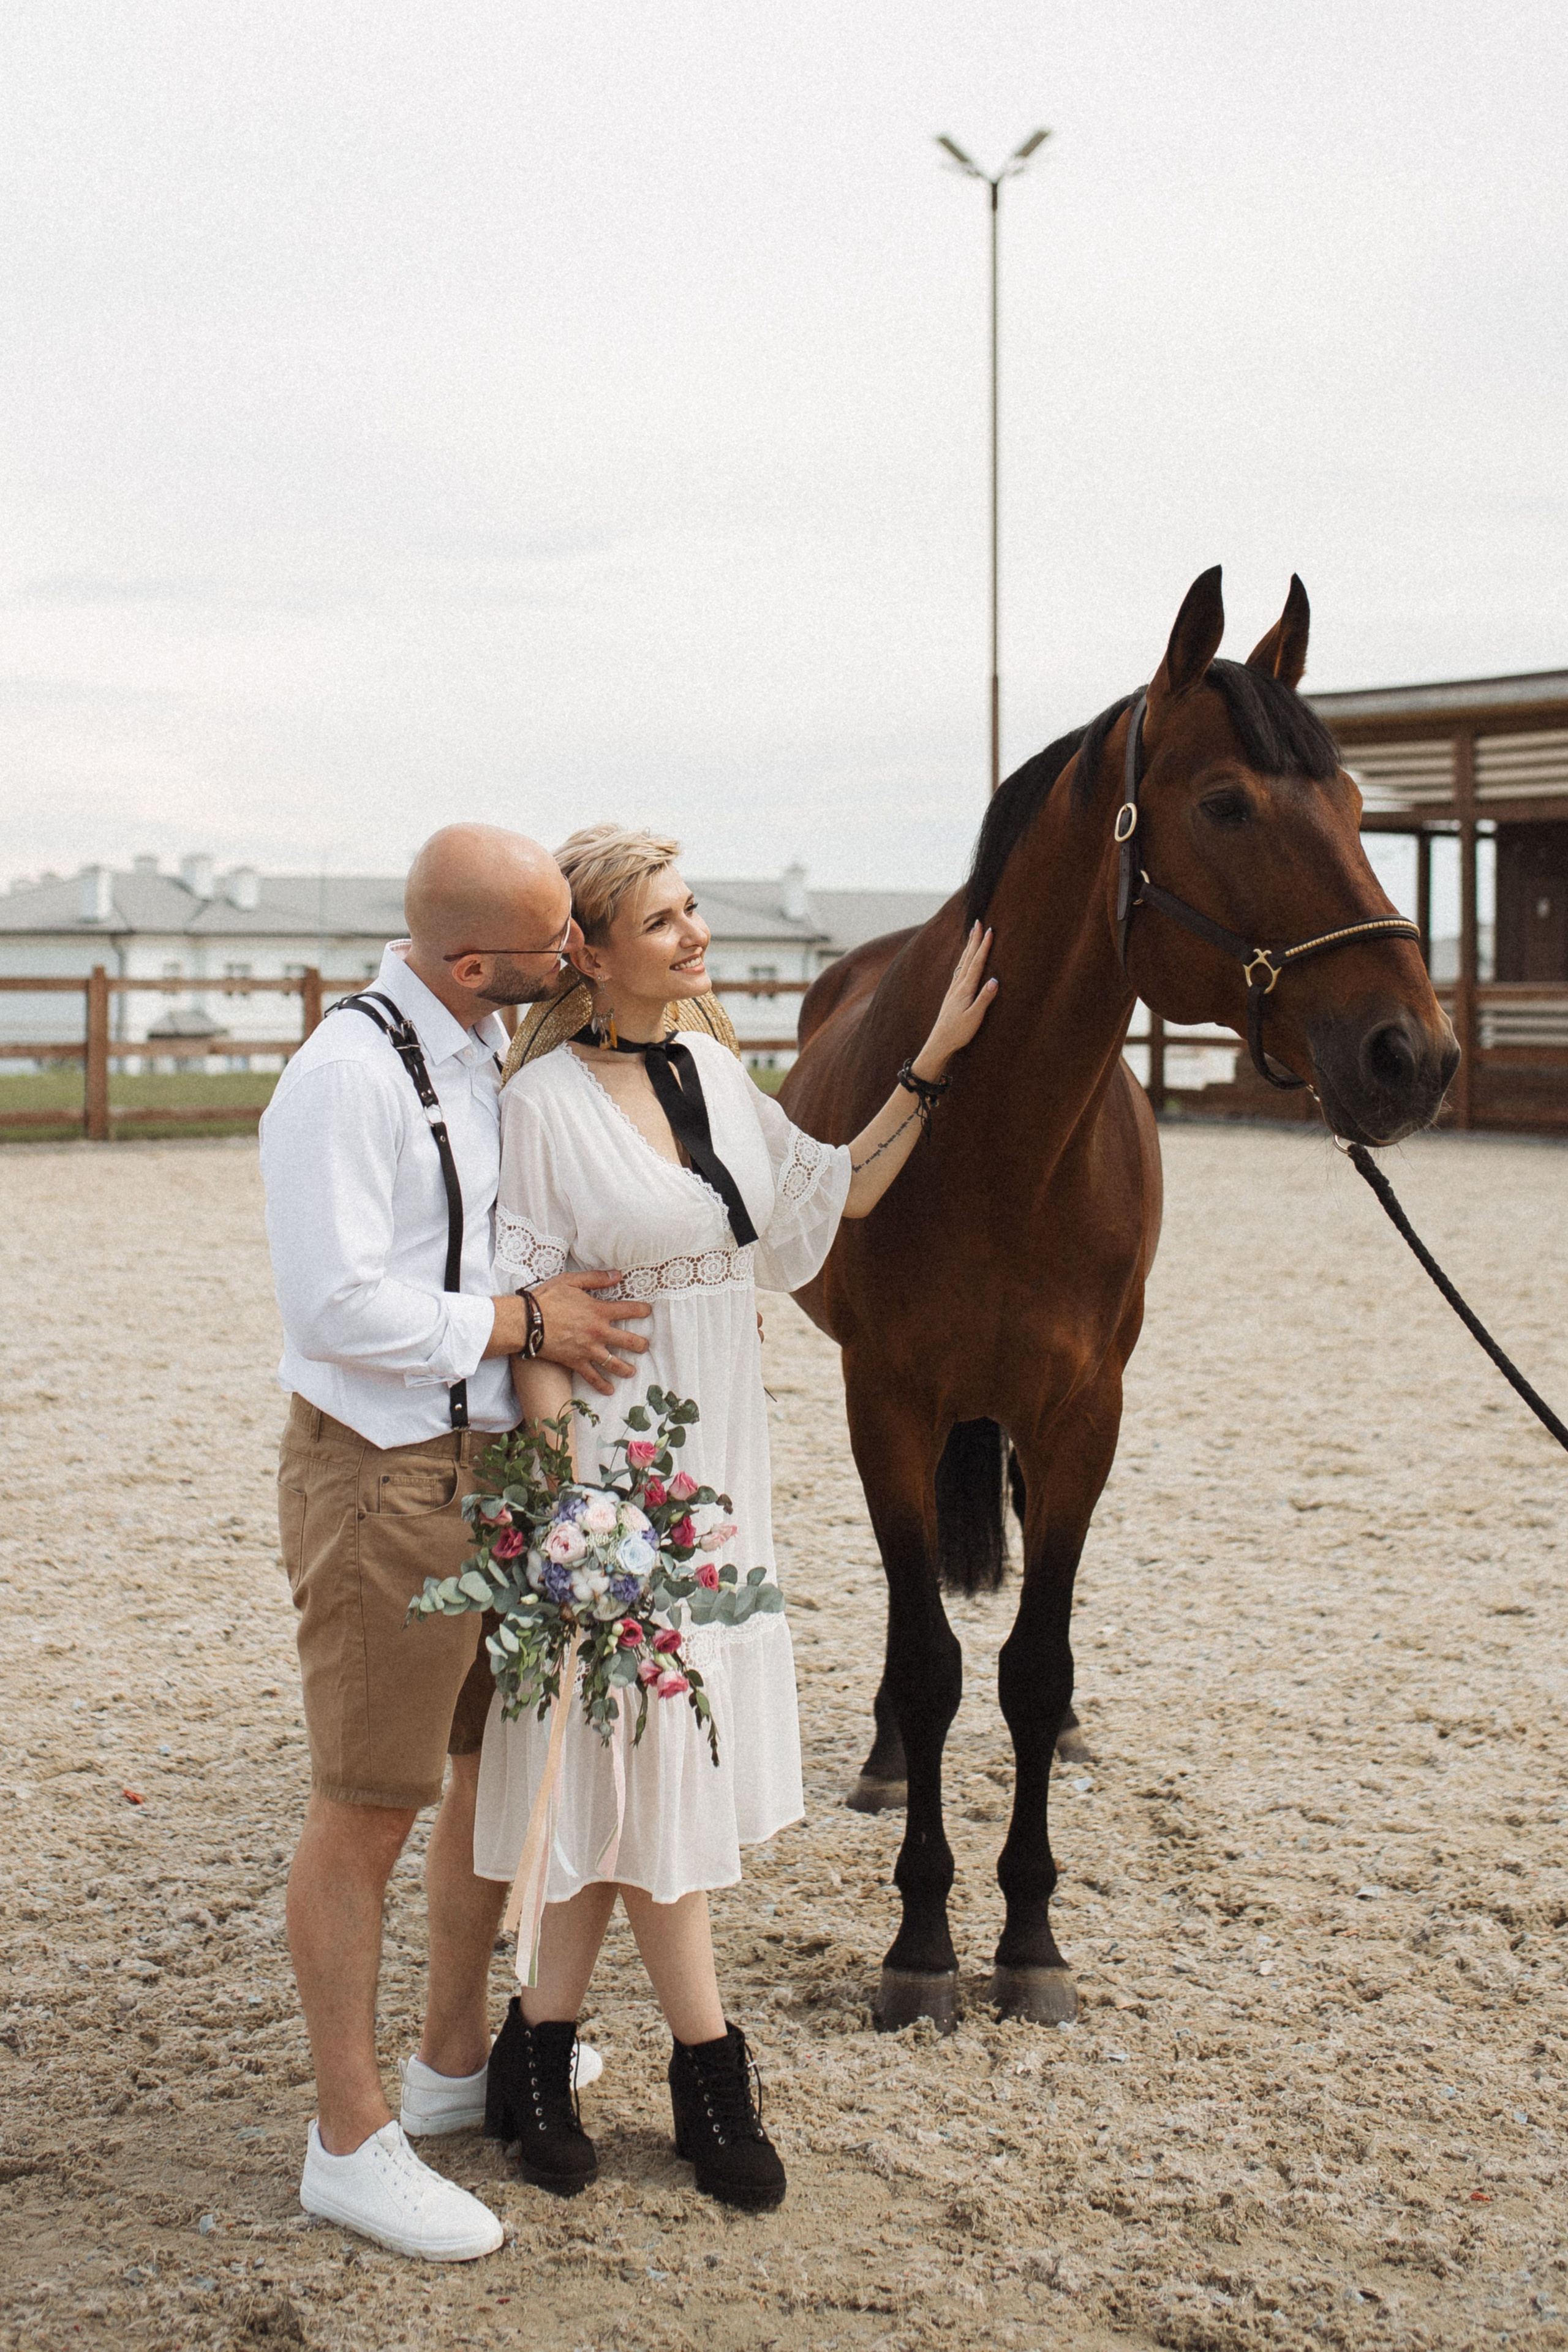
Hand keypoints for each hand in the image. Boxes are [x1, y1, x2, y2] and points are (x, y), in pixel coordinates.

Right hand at [533, 1270, 651, 1395]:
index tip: (648, 1312)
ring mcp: (588, 1350)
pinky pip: (592, 1377)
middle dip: (640, 1345)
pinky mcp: (576, 1362)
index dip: (641, 1311)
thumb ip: (595, 1279)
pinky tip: (610, 1390)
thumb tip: (617, 1275)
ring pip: (614, 1363)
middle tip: (645, 1346)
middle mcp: (597, 1332)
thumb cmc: (546, 1299)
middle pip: (628, 1341)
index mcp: (598, 1311)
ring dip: (626, 1368)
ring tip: (632, 1371)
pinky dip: (602, 1385)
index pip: (628, 1311)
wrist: (526, 1322)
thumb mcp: (571, 1281)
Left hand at [912, 923, 996, 1078]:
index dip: (984, 947)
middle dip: (975, 939)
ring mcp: (954, 988)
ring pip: (963, 962)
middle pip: (968, 957)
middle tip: (979, 922)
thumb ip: (984, 998)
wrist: (939, 1042)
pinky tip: (964, 958)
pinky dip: (964, 958)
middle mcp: (958, 985)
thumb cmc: (958, 1032)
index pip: (977, 963)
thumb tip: (995, 980)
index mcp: (965, 989)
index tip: (990, 930)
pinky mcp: (952, 994)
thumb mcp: (974, 1017)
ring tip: (972, 933)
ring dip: (969, 946)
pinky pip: (959, 969)